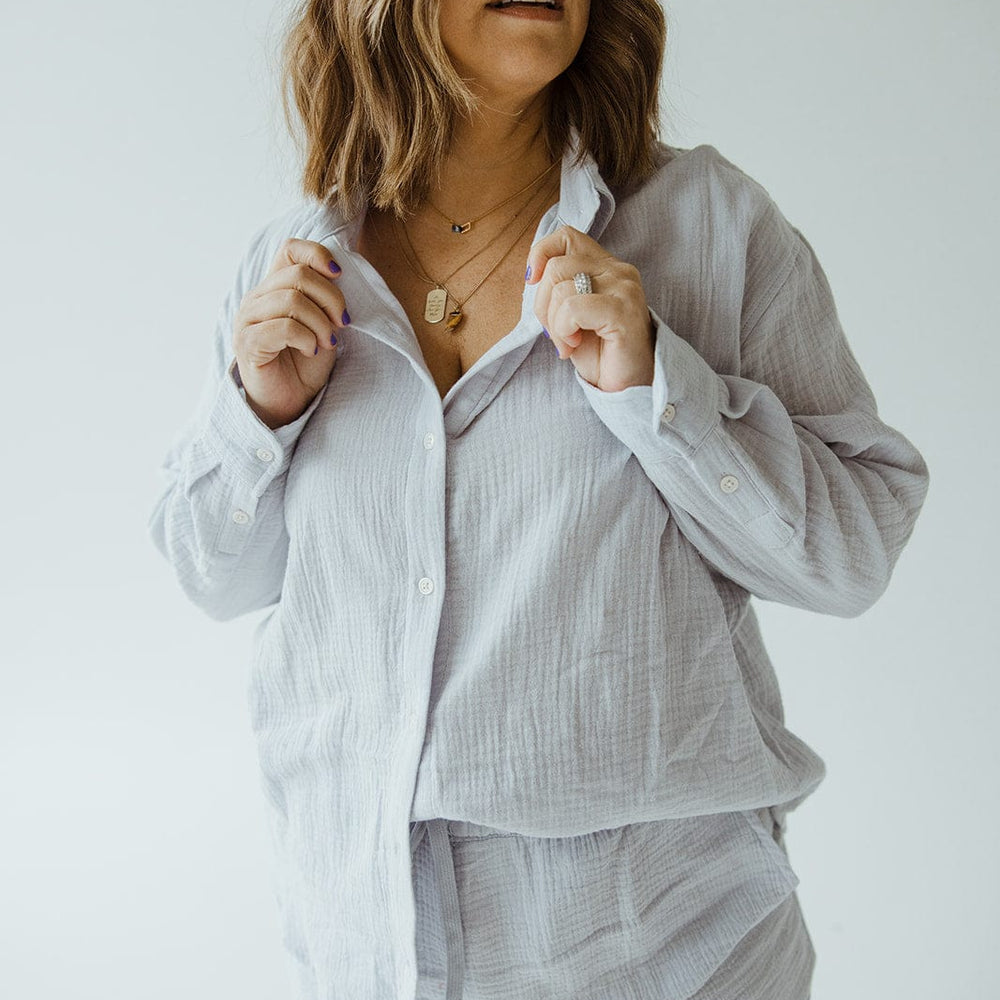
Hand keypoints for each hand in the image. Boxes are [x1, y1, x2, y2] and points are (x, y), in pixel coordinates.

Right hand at [232, 238, 348, 428]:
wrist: (290, 401)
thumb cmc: (305, 363)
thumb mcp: (324, 324)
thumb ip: (326, 299)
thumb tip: (340, 275)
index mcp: (274, 287)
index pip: (290, 249)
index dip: (317, 254)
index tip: (339, 275)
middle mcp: (257, 298)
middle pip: (298, 275)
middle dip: (330, 299)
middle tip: (342, 323)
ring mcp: (248, 320)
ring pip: (291, 300)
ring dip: (320, 323)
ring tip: (328, 342)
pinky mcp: (247, 343)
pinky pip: (283, 328)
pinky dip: (306, 338)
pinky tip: (311, 350)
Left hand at [525, 226, 655, 392]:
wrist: (629, 385)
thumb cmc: (600, 352)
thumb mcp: (572, 314)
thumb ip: (559, 288)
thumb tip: (532, 274)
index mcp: (606, 266)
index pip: (567, 236)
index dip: (541, 253)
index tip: (532, 281)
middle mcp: (619, 271)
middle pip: (555, 267)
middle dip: (543, 306)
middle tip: (557, 334)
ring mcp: (624, 289)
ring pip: (560, 288)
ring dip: (554, 324)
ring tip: (568, 342)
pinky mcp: (622, 310)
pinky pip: (572, 308)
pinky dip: (563, 330)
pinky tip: (574, 345)